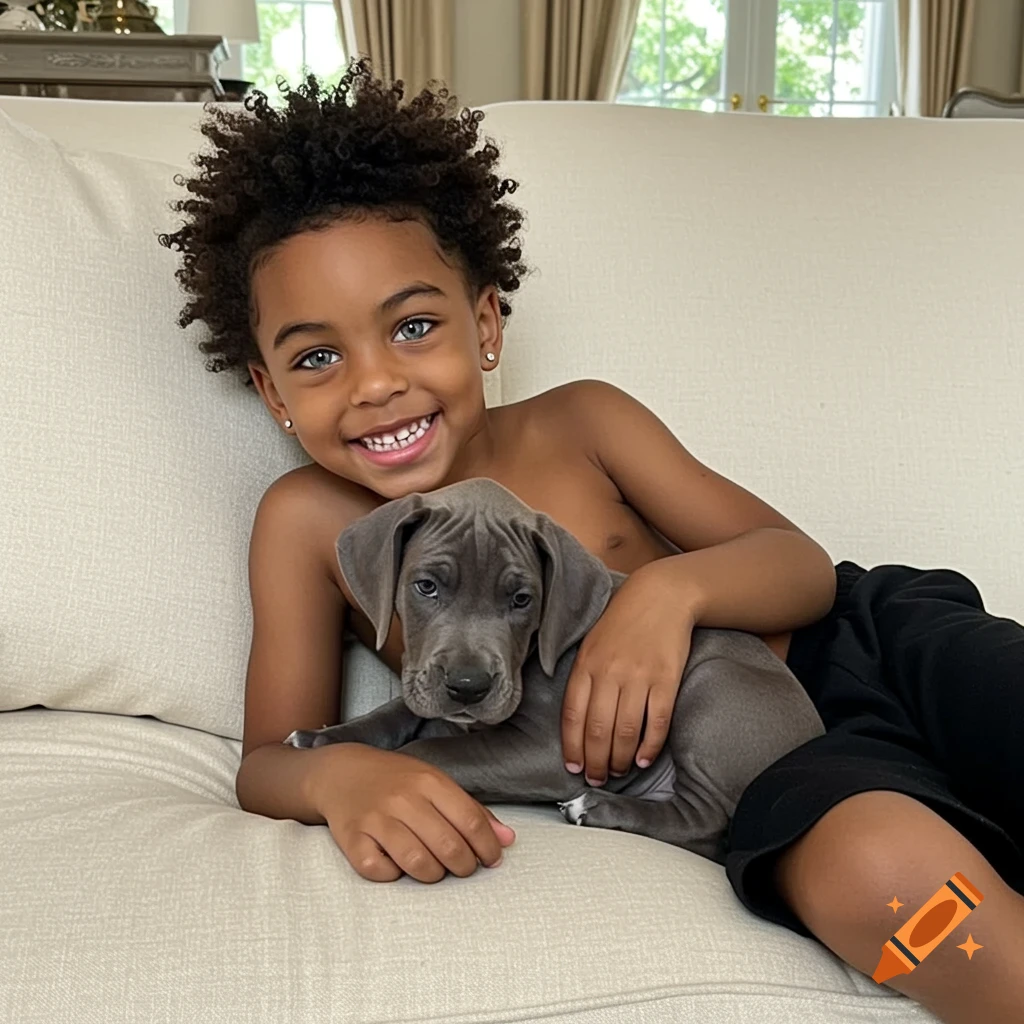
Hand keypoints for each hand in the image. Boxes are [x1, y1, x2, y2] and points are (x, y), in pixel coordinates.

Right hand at [310, 743, 515, 882]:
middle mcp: (403, 799)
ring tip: (434, 868)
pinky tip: (397, 864)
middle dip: (464, 866)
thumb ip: (472, 811)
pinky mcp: (351, 839)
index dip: (487, 847)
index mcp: (429, 781)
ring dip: (433, 875)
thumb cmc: (397, 781)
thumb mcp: (436, 783)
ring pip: (418, 864)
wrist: (342, 773)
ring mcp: (376, 819)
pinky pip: (381, 873)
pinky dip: (393, 875)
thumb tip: (507, 841)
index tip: (492, 860)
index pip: (470, 820)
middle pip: (448, 847)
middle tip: (463, 867)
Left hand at [561, 561, 697, 785]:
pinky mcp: (666, 679)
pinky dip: (650, 746)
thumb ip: (582, 677)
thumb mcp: (591, 644)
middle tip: (597, 778)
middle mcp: (610, 672)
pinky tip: (644, 758)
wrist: (660, 596)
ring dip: (621, 759)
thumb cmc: (622, 622)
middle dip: (596, 761)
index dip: (572, 746)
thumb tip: (575, 718)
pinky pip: (656, 721)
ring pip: (626, 731)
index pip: (573, 715)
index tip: (574, 766)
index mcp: (586, 664)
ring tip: (619, 771)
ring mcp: (639, 676)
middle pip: (598, 729)